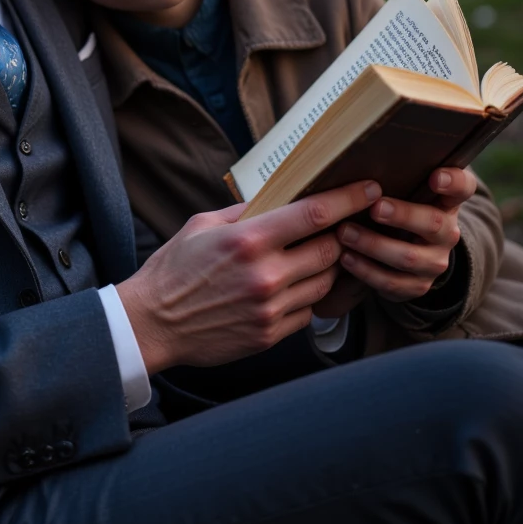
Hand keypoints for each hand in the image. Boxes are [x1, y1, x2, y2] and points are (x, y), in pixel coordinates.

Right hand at [117, 179, 381, 372]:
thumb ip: (246, 213)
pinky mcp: (270, 335)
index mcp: (248, 240)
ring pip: (326, 282)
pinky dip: (307, 296)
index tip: (370, 189)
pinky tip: (290, 287)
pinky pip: (309, 311)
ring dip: (326, 267)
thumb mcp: (202, 226)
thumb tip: (282, 198)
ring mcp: (271, 309)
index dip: (349, 199)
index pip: (315, 214)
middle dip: (340, 235)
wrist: (152, 324)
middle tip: (339, 226)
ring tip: (312, 257)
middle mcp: (265, 275)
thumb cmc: (174, 270)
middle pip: (331, 249)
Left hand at [334, 167, 476, 303]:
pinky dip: (366, 271)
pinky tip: (345, 257)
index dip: (453, 182)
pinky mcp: (417, 285)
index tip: (435, 177)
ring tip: (345, 233)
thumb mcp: (403, 189)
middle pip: (433, 224)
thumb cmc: (397, 205)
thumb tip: (357, 150)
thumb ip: (395, 173)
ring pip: (409, 257)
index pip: (463, 186)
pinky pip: (393, 283)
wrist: (405, 248)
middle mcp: (447, 232)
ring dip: (374, 245)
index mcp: (447, 201)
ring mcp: (434, 261)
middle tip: (375, 208)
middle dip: (403, 216)